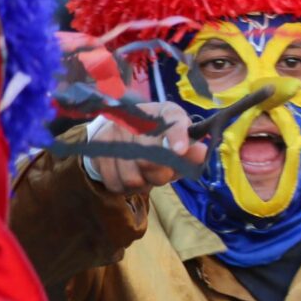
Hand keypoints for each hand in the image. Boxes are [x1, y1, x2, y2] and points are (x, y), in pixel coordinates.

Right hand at [90, 102, 207, 193]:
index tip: (180, 150)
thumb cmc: (160, 139)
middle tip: (164, 175)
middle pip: (149, 160)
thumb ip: (191, 150)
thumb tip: (201, 153)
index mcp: (165, 112)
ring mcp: (114, 133)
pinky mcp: (99, 150)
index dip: (177, 135)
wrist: (122, 130)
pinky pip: (115, 183)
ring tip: (146, 175)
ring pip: (132, 177)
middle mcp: (135, 119)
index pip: (172, 118)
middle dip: (161, 176)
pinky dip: (126, 188)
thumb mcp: (180, 143)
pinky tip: (131, 176)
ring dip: (143, 184)